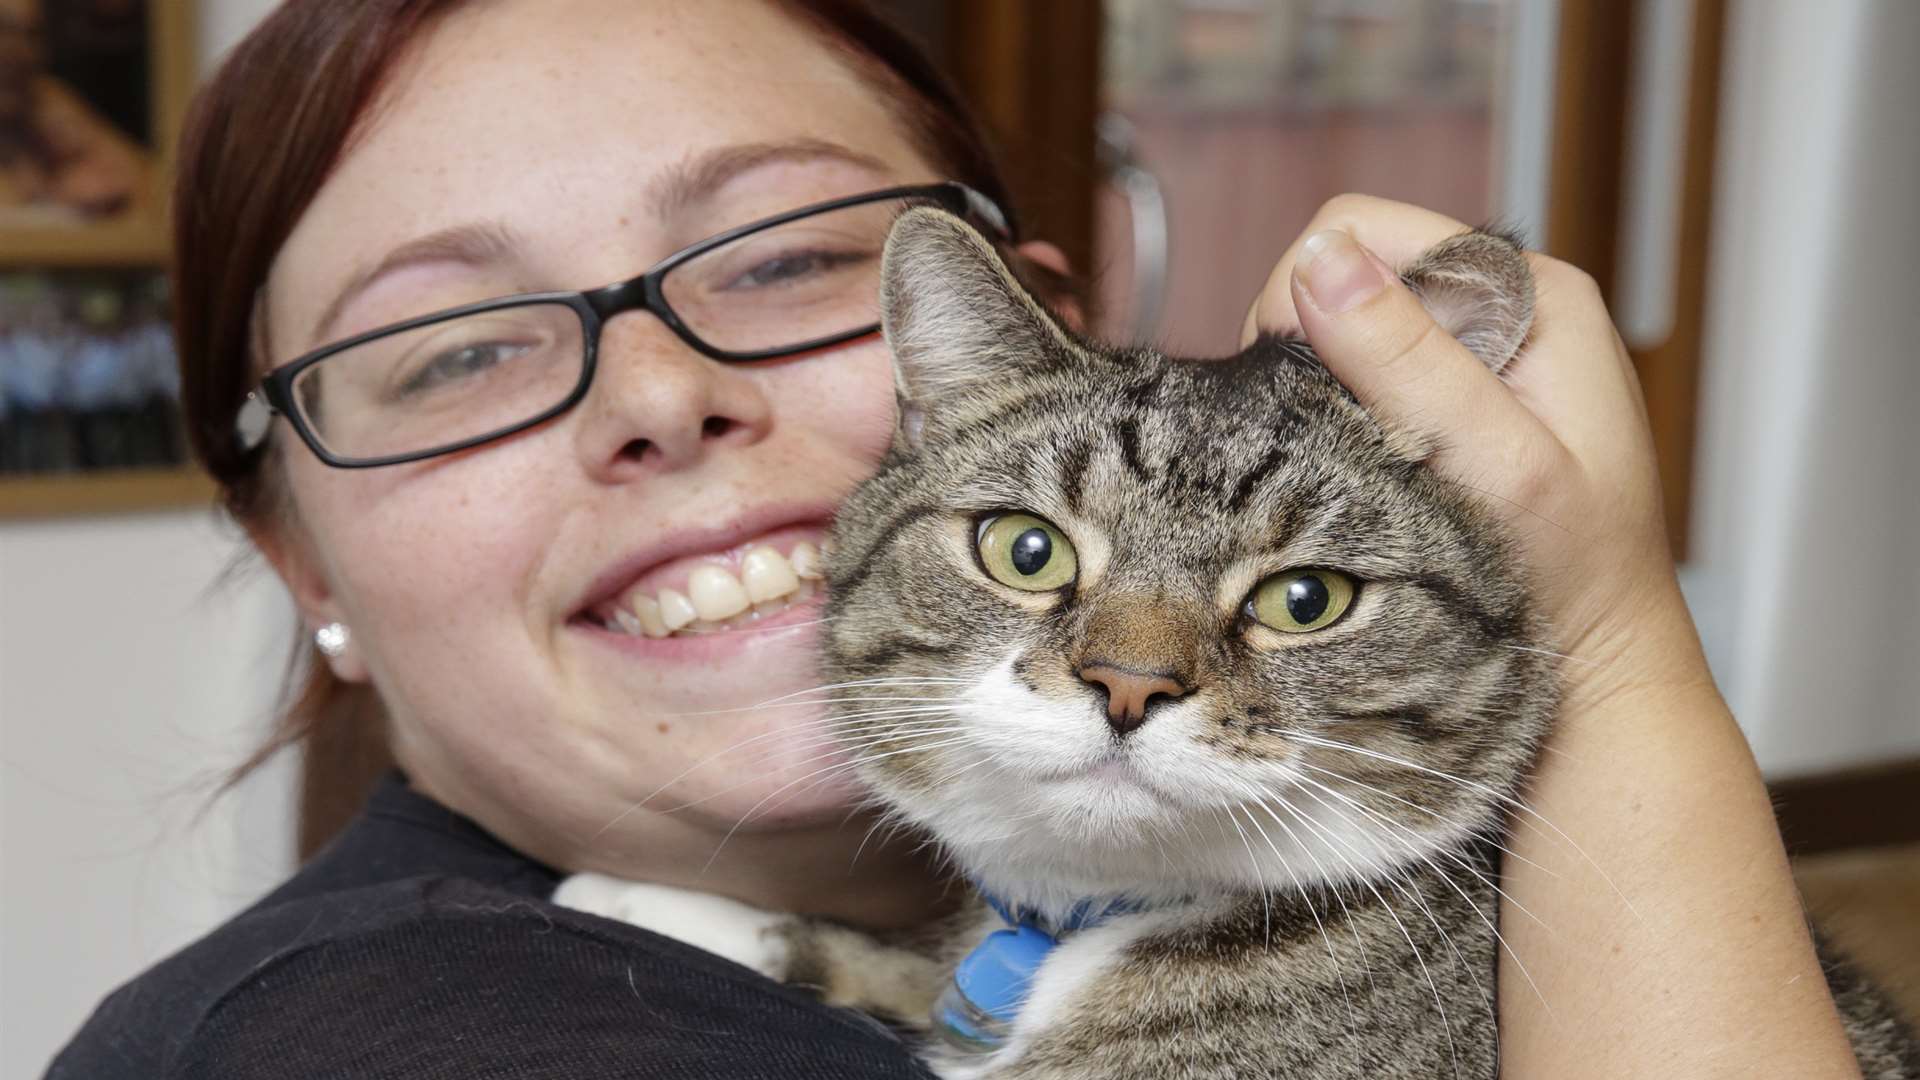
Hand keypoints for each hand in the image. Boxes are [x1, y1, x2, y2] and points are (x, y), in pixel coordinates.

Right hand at [1241, 195, 1712, 707]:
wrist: (1595, 677)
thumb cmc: (1575, 584)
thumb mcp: (1496, 468)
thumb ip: (1411, 362)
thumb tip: (1320, 261)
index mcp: (1531, 294)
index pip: (1365, 231)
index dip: (1306, 301)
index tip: (1300, 396)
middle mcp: (1501, 310)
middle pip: (1346, 275)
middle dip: (1312, 352)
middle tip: (1331, 450)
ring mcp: (1471, 360)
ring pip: (1342, 332)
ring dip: (1321, 394)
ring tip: (1354, 474)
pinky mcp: (1445, 408)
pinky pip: (1355, 382)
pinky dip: (1334, 425)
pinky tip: (1359, 481)